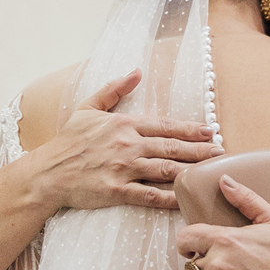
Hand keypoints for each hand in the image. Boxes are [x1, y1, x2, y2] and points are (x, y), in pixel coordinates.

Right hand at [32, 69, 223, 211]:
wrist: (48, 171)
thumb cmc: (68, 141)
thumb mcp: (89, 107)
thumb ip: (114, 89)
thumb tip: (136, 71)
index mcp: (124, 125)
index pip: (164, 125)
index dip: (190, 128)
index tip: (210, 131)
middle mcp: (128, 145)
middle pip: (172, 147)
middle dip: (199, 150)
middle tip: (220, 152)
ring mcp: (123, 169)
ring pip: (165, 169)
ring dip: (191, 170)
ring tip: (210, 172)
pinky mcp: (117, 191)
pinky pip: (149, 195)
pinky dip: (169, 197)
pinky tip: (185, 198)